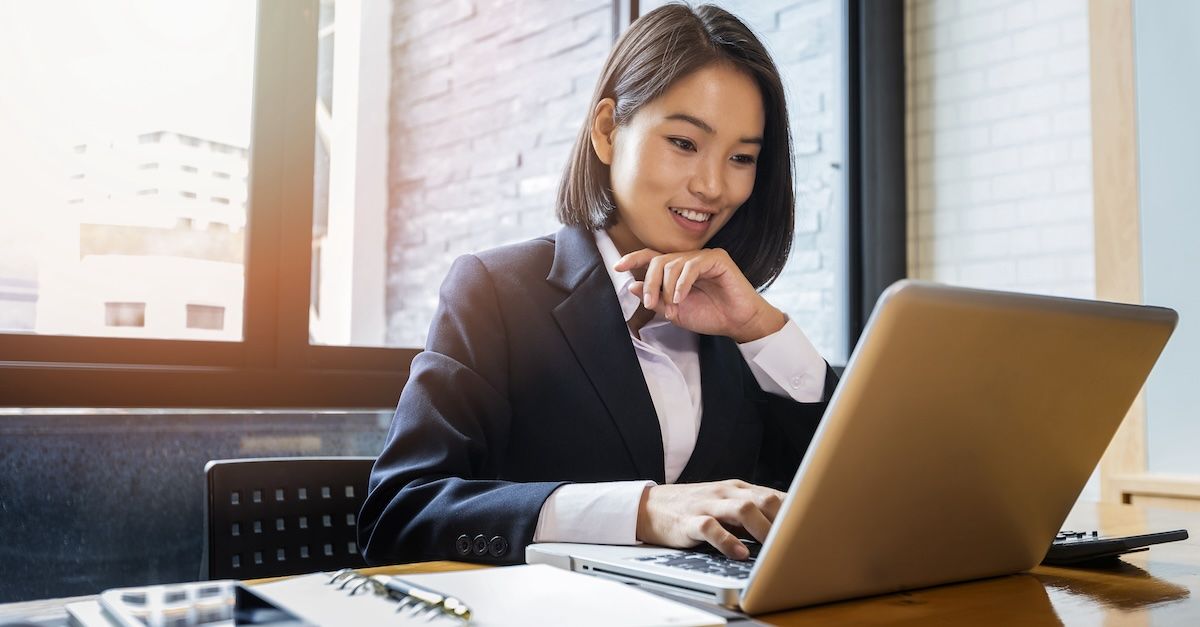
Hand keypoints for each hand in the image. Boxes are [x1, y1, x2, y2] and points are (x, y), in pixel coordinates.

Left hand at [614, 248, 785, 342]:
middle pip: (659, 260)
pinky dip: (682, 283)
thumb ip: (656, 298)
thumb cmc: (711, 316)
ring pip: (673, 263)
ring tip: (673, 306)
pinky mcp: (717, 259)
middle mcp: (689, 260)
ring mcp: (704, 257)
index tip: (618, 267)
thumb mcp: (675, 312)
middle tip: (651, 303)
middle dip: (651, 282)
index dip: (634, 259)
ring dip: (667, 287)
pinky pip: (691, 266)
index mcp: (679, 270)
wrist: (737, 324)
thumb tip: (633, 286)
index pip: (653, 258)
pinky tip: (681, 298)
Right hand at [635, 480, 785, 559]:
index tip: (811, 530)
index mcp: (738, 489)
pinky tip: (739, 554)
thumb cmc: (695, 508)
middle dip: (783, 520)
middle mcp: (726, 493)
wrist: (651, 507)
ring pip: (742, 509)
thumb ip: (752, 512)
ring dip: (761, 529)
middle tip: (793, 541)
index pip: (774, 495)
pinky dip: (728, 542)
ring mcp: (708, 504)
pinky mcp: (690, 521)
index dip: (795, 512)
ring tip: (772, 548)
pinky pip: (711, 528)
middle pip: (763, 499)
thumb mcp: (726, 504)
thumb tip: (786, 528)